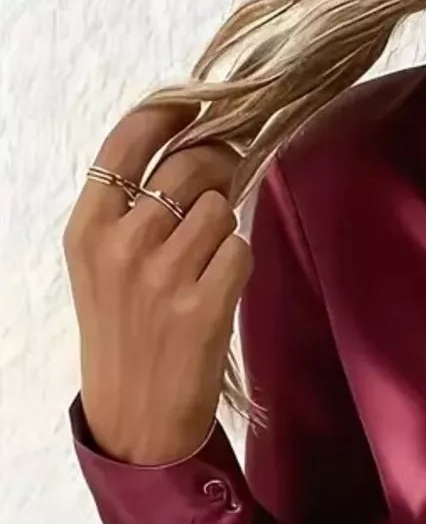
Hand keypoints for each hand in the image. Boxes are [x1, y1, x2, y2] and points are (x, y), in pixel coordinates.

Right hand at [64, 102, 252, 465]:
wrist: (134, 418)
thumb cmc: (124, 336)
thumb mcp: (102, 267)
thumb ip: (132, 211)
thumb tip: (194, 148)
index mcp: (87, 228)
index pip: (129, 140)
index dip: (172, 113)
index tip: (199, 105)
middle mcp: (121, 246)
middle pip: (189, 166)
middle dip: (219, 163)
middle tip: (230, 174)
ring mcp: (161, 277)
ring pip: (220, 208)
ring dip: (226, 225)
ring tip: (208, 258)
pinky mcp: (202, 309)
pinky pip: (240, 251)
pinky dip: (238, 263)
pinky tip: (219, 287)